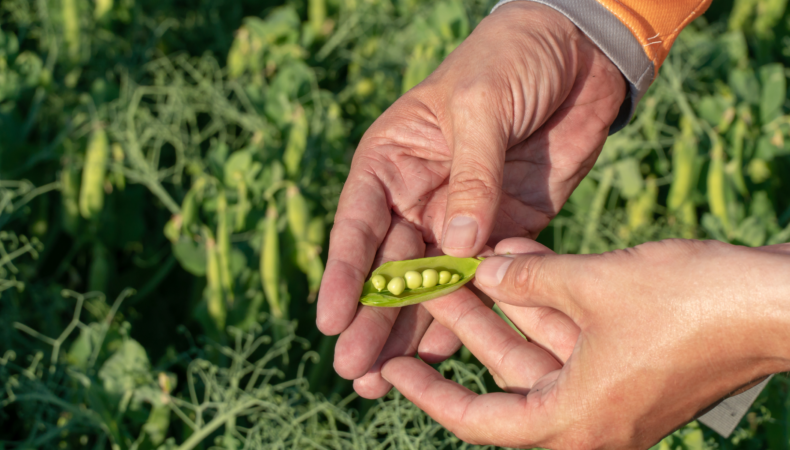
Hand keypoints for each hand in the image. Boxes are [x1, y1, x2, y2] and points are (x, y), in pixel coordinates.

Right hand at [317, 1, 626, 397]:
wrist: (577, 52)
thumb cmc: (511, 59)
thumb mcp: (481, 107)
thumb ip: (470, 178)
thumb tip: (455, 248)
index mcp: (393, 158)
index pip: (358, 222)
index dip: (343, 272)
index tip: (330, 318)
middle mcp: (419, 195)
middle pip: (389, 265)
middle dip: (372, 318)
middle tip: (353, 369)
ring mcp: (461, 216)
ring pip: (430, 284)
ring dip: (408, 330)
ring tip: (382, 379)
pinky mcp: (506, 228)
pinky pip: (481, 279)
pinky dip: (464, 316)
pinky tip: (441, 353)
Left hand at [382, 238, 789, 448]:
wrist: (778, 303)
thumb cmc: (690, 303)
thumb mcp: (592, 285)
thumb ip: (528, 280)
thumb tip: (482, 269)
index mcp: (574, 422)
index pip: (479, 419)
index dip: (428, 393)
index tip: (390, 372)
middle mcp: (588, 416)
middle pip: (503, 371)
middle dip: (465, 323)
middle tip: (425, 286)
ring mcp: (609, 388)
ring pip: (534, 346)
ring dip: (502, 304)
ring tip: (462, 262)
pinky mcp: (627, 361)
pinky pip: (569, 333)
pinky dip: (544, 300)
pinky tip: (514, 260)